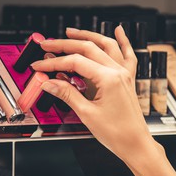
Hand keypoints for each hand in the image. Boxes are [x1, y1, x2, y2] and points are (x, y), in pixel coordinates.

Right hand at [31, 26, 160, 167]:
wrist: (136, 144)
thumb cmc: (117, 133)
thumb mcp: (87, 114)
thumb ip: (67, 94)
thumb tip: (49, 83)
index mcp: (109, 79)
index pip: (75, 62)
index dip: (54, 63)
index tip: (40, 67)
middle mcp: (119, 73)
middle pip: (89, 49)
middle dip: (65, 45)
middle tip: (47, 45)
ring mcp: (125, 75)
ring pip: (107, 46)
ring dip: (88, 36)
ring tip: (71, 32)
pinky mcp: (128, 80)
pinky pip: (128, 55)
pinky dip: (123, 42)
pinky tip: (119, 31)